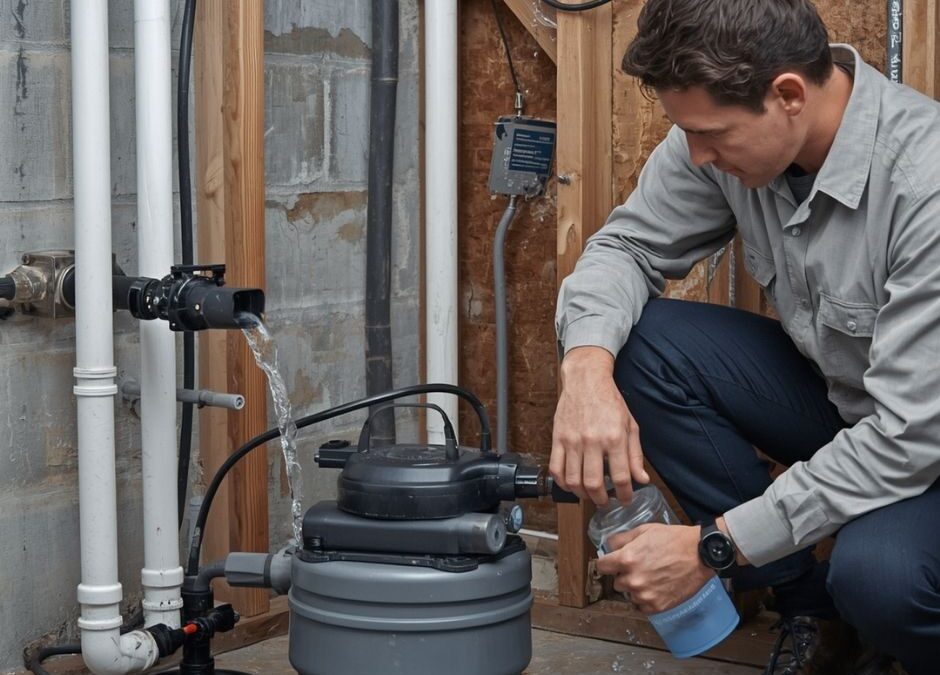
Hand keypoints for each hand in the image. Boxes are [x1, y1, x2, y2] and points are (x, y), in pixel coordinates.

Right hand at [550, 346, 648, 504]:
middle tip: (606, 501)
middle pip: (594, 483)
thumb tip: (641, 479)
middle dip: (601, 499)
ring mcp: (572, 440)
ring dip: (582, 494)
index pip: (620, 477)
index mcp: (614, 437)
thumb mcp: (630, 425)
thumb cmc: (609, 401)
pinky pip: (556, 469)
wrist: (586, 380)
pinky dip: (563, 483)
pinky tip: (571, 484)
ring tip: (589, 494)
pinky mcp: (557, 438)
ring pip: (573, 480)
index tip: (626, 499)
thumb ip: (635, 455)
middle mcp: (592, 440)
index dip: (625, 494)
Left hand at [595, 523, 712, 613]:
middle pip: (616, 582)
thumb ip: (621, 538)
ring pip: (629, 595)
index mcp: (626, 559)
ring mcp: (644, 595)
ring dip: (636, 588)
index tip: (612, 563)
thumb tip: (607, 545)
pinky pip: (641, 607)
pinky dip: (646, 599)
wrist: (700, 554)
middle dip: (624, 575)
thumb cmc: (673, 539)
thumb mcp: (644, 530)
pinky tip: (656, 588)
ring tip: (652, 577)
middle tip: (640, 567)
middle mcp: (632, 579)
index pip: (601, 567)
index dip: (607, 563)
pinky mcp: (657, 606)